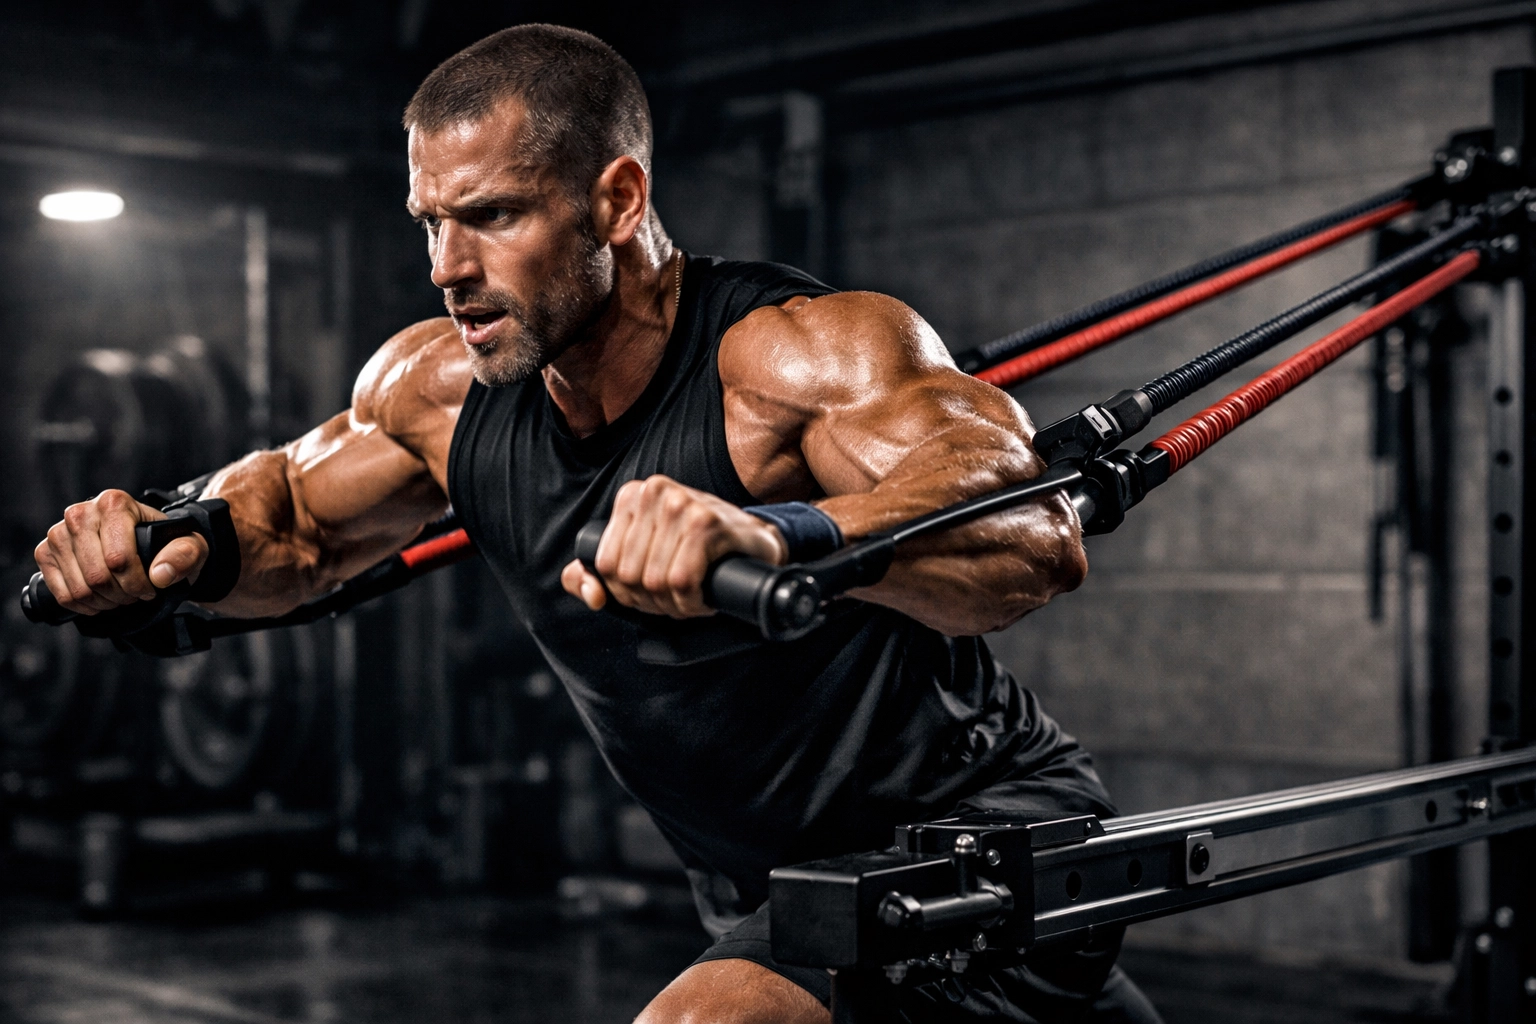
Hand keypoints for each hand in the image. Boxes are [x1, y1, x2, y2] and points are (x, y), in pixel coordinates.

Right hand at [34, 489, 207, 614]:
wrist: (148, 542)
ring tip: (120, 596)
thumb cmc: (167, 542)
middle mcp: (80, 513)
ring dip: (105, 602)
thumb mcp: (191, 545)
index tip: (150, 589)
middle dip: (122, 595)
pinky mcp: (45, 552)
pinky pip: (61, 594)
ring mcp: (59, 533)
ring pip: (80, 588)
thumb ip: (185, 555)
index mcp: (114, 503)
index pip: (119, 559)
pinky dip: (84, 605)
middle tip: (135, 595)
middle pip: (97, 576)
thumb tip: (160, 574)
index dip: (137, 584)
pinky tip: (100, 600)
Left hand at [560, 475, 786, 617]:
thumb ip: (598, 574)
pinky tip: (703, 599)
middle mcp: (654, 492)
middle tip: (677, 600)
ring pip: (655, 582)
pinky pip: (682, 582)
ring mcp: (682, 504)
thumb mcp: (643, 557)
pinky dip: (692, 603)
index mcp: (632, 496)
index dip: (627, 594)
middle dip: (653, 602)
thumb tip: (589, 592)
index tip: (653, 595)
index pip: (606, 565)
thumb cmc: (698, 551)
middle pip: (630, 577)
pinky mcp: (708, 523)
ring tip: (692, 599)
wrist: (755, 541)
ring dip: (676, 606)